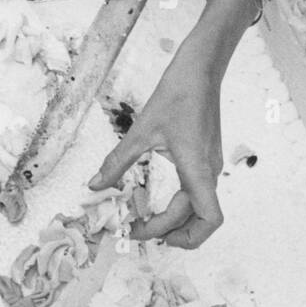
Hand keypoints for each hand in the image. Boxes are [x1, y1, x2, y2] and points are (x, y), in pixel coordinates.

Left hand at [87, 32, 223, 248]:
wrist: (201, 70)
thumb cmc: (176, 95)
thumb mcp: (142, 131)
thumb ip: (117, 162)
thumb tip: (95, 186)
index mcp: (198, 170)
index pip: (207, 220)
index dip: (179, 237)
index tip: (144, 231)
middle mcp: (209, 173)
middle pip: (201, 220)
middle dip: (170, 233)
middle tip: (137, 231)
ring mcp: (210, 166)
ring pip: (200, 208)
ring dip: (177, 221)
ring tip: (146, 221)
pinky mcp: (206, 157)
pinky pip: (197, 192)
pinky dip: (179, 204)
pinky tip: (157, 198)